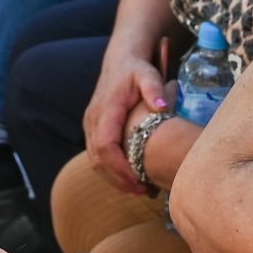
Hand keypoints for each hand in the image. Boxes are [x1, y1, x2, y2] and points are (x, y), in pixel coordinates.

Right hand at [85, 51, 170, 193]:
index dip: (119, 167)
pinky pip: (97, 155)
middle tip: (142, 192)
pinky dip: (111, 170)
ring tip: (138, 189)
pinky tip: (129, 177)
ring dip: (114, 178)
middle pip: (98, 158)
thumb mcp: (148, 74)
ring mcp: (90, 125)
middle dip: (118, 178)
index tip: (137, 181)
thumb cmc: (137, 69)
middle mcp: (93, 119)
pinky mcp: (93, 129)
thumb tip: (162, 107)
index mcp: (106, 109)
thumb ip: (155, 88)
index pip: (105, 145)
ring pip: (95, 160)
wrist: (120, 60)